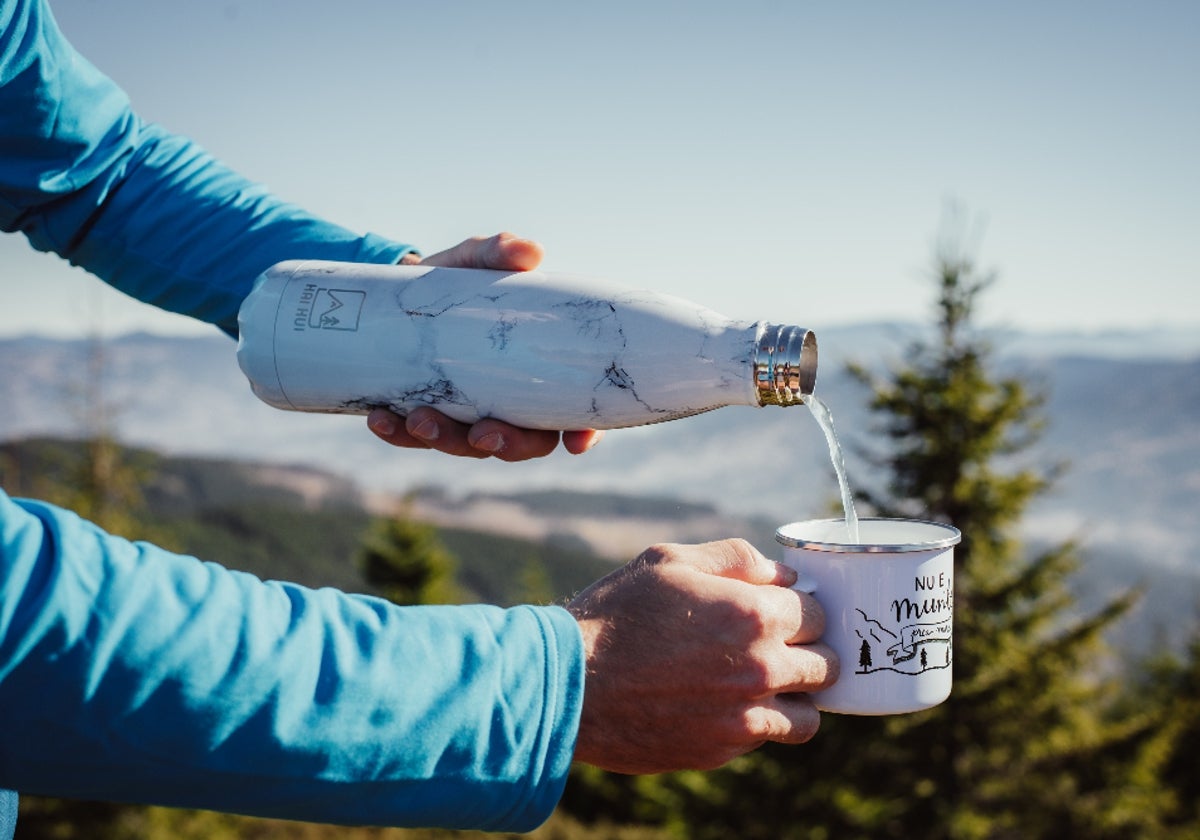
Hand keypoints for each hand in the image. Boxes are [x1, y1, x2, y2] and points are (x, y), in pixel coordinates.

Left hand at [365, 232, 603, 460]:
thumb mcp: (477, 258)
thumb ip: (499, 251)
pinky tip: (380, 418)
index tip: (577, 443)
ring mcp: (466, 416)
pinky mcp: (424, 416)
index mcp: (539, 371)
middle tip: (483, 433)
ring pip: (468, 446)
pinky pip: (413, 437)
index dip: (585, 433)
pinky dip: (398, 433)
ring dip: (446, 441)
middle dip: (507, 446)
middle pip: (525, 443)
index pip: (574, 413)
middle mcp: (510, 403)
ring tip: (418, 418)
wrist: (400, 288)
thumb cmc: (457, 277)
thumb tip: (529, 252)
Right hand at [567, 539, 838, 773]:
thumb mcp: (668, 561)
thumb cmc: (615, 613)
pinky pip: (764, 739)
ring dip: (795, 698)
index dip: (804, 609)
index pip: (819, 614)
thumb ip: (735, 559)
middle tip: (782, 645)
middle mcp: (759, 668)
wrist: (568, 682)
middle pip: (827, 666)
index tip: (785, 611)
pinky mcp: (721, 750)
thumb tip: (783, 573)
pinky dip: (756, 723)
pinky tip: (724, 703)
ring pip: (808, 716)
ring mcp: (743, 716)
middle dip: (811, 652)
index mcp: (752, 613)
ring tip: (766, 683)